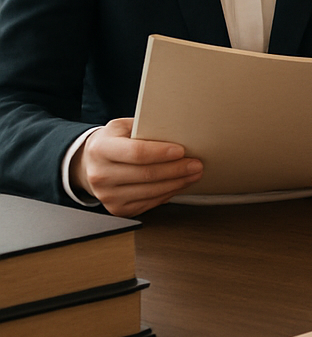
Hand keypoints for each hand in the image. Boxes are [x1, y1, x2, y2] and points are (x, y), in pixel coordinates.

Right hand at [72, 118, 202, 216]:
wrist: (91, 164)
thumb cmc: (113, 142)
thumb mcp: (122, 127)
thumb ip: (145, 127)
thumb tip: (177, 130)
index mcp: (101, 149)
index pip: (136, 153)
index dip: (161, 153)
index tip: (181, 150)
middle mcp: (100, 175)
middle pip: (147, 174)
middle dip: (177, 169)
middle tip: (196, 164)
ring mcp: (107, 195)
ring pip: (151, 191)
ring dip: (178, 183)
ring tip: (193, 174)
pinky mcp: (117, 209)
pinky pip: (149, 203)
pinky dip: (168, 194)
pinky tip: (178, 184)